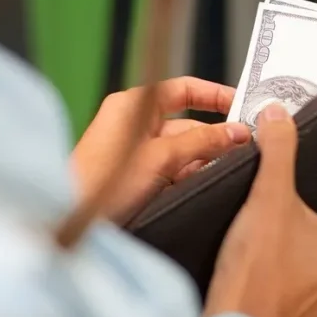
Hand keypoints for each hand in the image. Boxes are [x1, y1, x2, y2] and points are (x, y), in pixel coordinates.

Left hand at [72, 78, 250, 223]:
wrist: (69, 226)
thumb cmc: (102, 185)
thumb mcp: (161, 158)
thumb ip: (202, 142)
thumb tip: (237, 132)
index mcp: (133, 105)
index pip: (183, 90)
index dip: (214, 95)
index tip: (242, 103)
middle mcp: (133, 123)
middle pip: (186, 123)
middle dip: (214, 136)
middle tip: (247, 146)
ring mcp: (134, 152)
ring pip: (181, 150)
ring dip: (204, 159)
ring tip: (232, 168)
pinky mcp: (135, 178)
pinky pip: (171, 170)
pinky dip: (189, 176)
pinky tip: (209, 185)